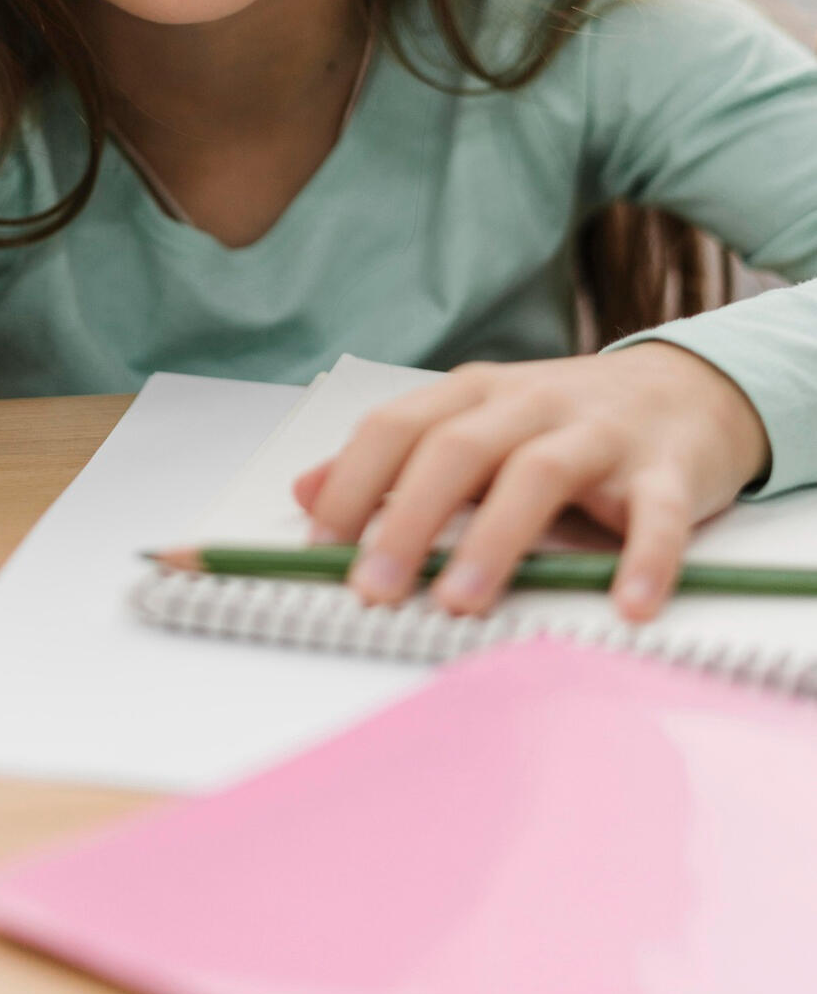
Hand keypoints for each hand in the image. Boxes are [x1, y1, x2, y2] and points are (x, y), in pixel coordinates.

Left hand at [291, 343, 770, 621]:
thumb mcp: (473, 424)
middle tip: (374, 590)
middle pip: (457, 451)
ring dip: (494, 541)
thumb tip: (304, 491)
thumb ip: (393, 458)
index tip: (318, 550)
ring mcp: (600, 434)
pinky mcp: (667, 471)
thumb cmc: (564, 421)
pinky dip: (644, 560)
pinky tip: (626, 606)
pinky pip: (657, 515)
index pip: (396, 429)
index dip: (352, 487)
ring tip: (461, 604)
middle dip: (407, 521)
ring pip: (538, 474)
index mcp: (474, 395)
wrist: (688, 388)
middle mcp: (530, 404)